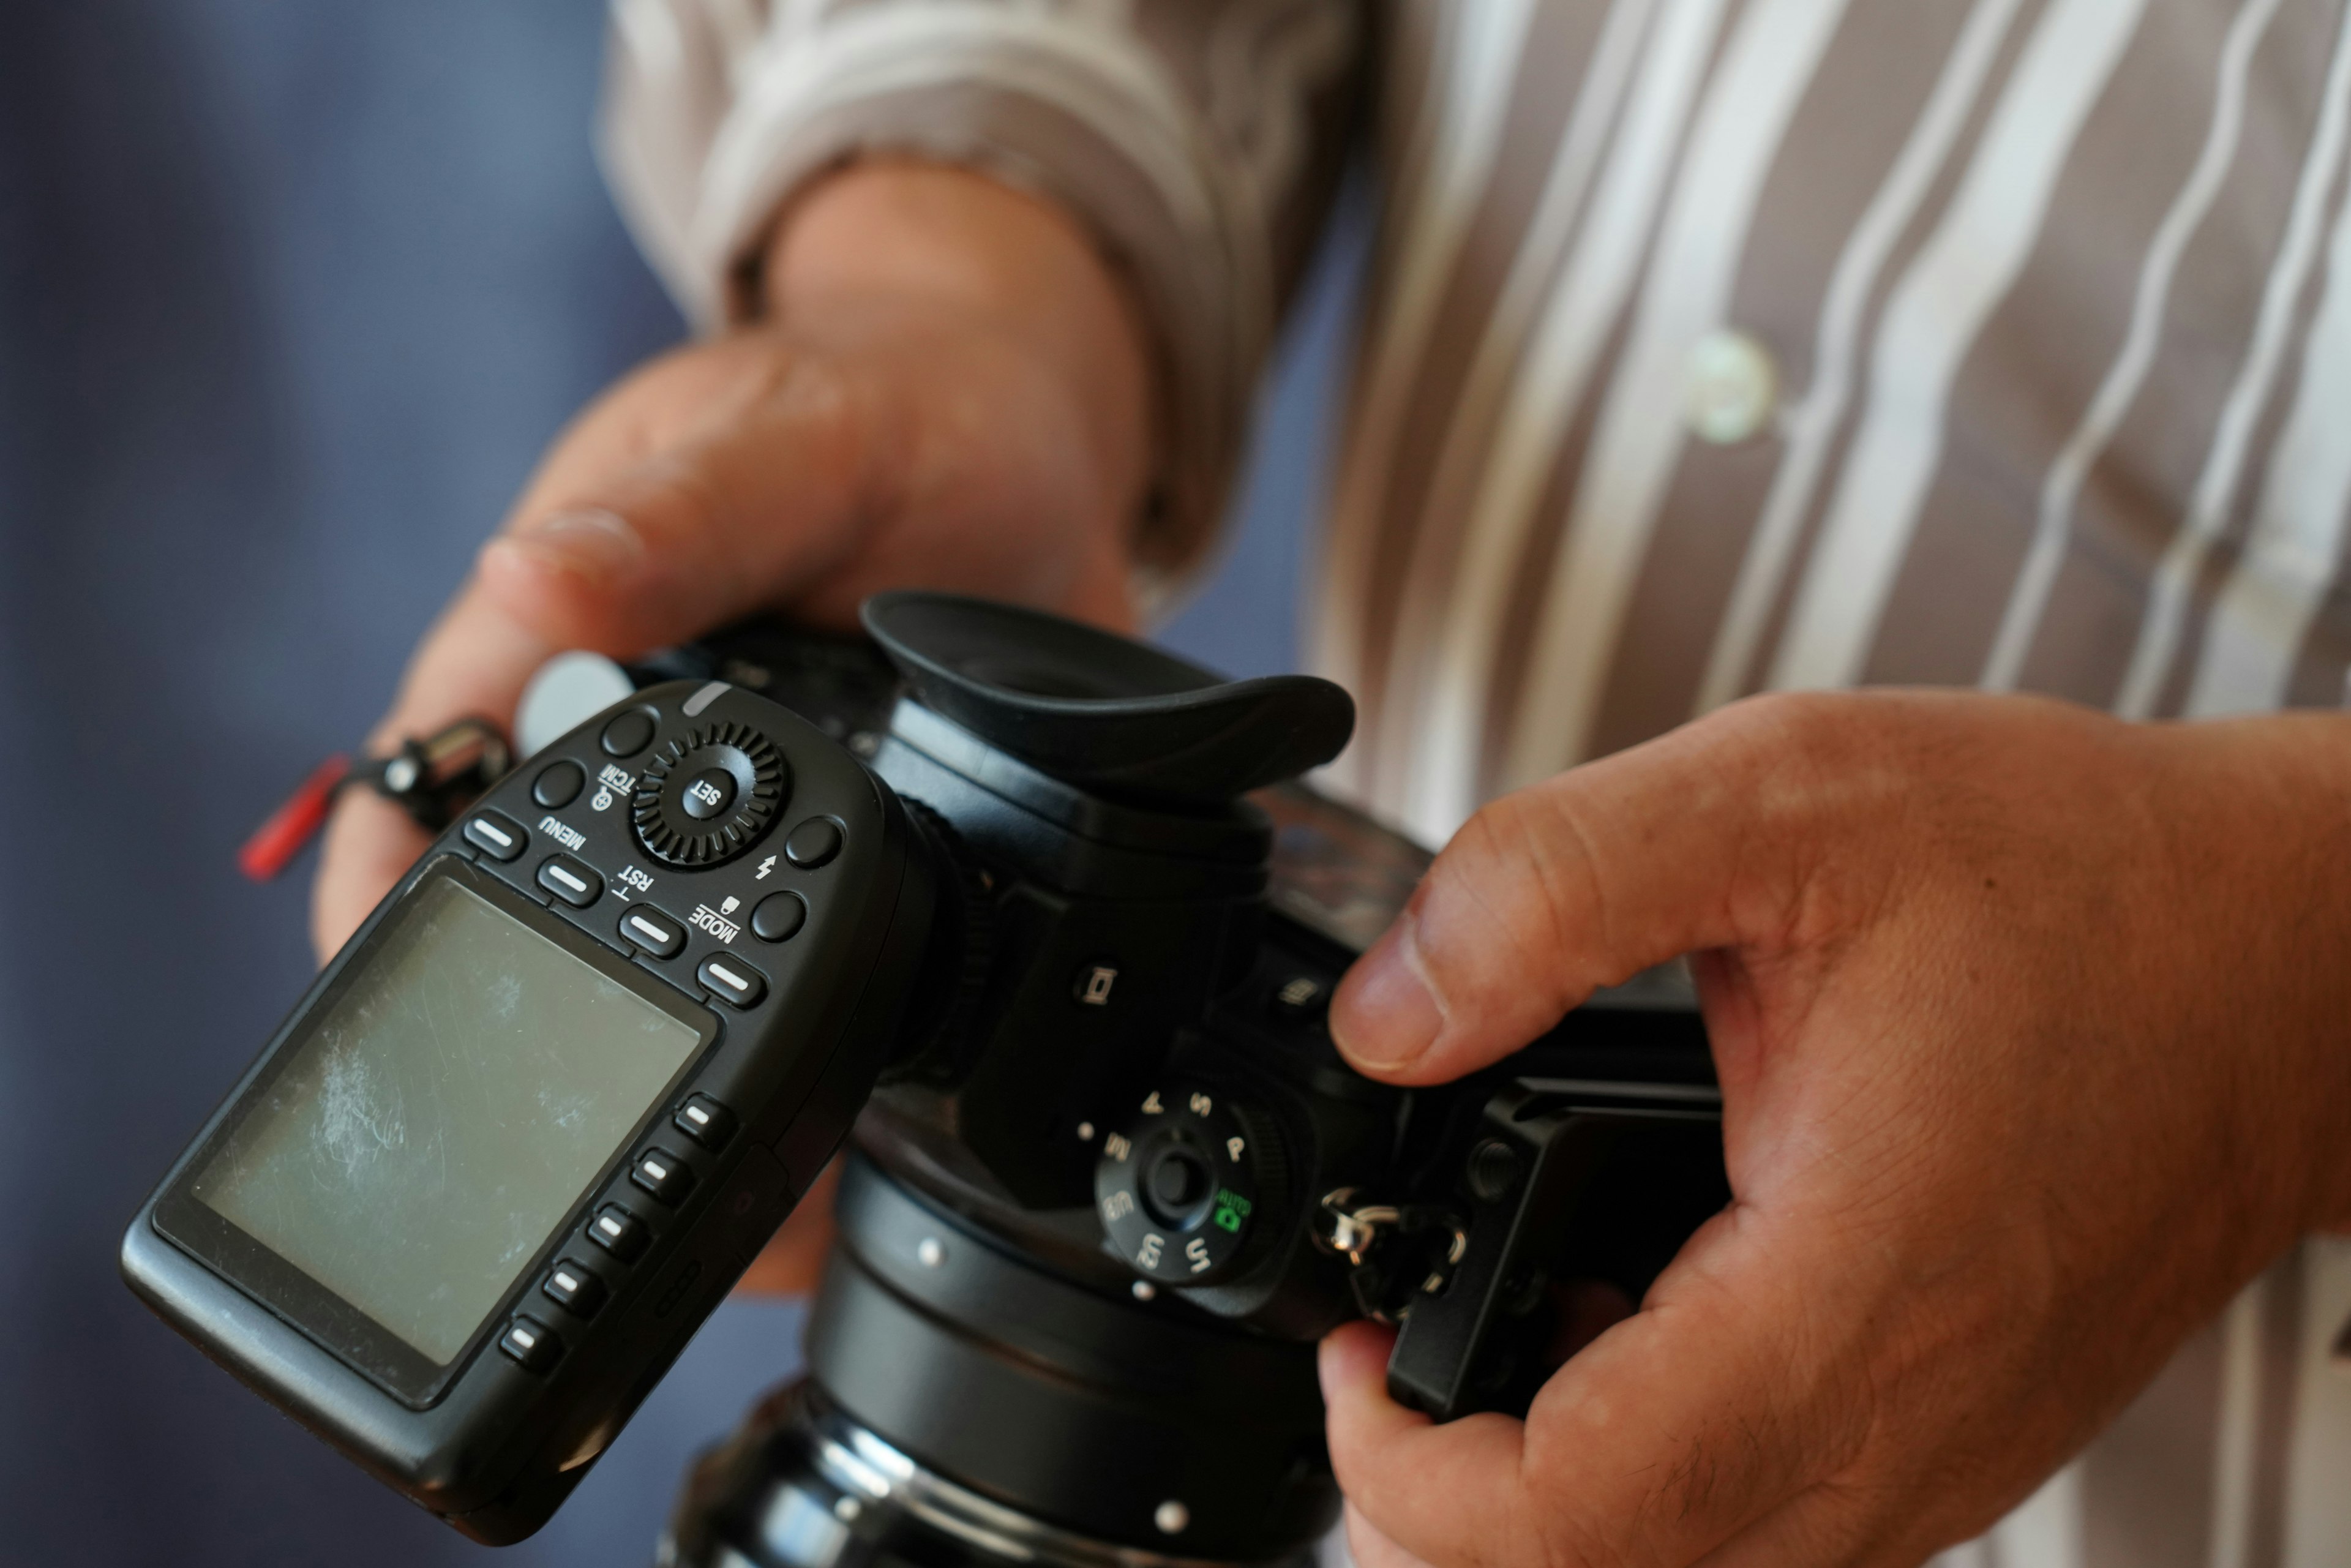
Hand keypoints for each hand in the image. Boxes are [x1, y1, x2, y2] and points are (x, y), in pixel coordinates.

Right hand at [312, 161, 1152, 1293]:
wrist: (1035, 436)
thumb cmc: (894, 401)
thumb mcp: (795, 442)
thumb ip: (680, 519)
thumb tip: (528, 584)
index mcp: (560, 634)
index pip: (419, 789)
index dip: (379, 904)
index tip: (387, 1011)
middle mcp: (630, 742)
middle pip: (537, 912)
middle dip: (562, 1043)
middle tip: (633, 1158)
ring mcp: (735, 810)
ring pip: (671, 967)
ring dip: (705, 1072)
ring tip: (770, 1199)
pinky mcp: (843, 843)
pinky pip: (807, 969)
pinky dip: (826, 1052)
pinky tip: (860, 1135)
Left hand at [1321, 691, 2350, 1565]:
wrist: (2283, 952)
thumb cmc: (2071, 873)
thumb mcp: (1786, 794)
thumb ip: (1555, 888)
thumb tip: (1390, 1012)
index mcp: (1856, 1285)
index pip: (1589, 1517)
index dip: (1416, 1478)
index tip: (1356, 1356)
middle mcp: (1911, 1418)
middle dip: (1452, 1508)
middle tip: (1398, 1350)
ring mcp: (1944, 1452)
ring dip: (1554, 1496)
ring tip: (1499, 1329)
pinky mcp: (1957, 1435)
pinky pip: (1769, 1527)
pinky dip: (1653, 1473)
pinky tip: (1620, 1335)